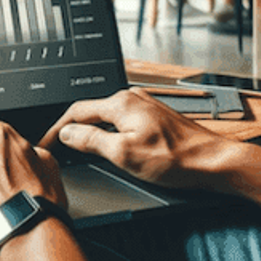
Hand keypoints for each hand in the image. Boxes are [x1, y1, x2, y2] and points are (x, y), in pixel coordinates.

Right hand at [39, 88, 239, 188]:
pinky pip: (121, 121)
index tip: (46, 143)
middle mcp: (132, 99)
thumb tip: (67, 133)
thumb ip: (91, 141)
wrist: (213, 162)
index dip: (56, 129)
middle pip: (90, 112)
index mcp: (121, 104)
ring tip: (80, 149)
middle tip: (59, 149)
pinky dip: (108, 132)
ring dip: (90, 131)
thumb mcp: (124, 154)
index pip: (76, 112)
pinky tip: (110, 146)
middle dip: (72, 129)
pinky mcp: (154, 117)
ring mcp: (144, 106)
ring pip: (106, 117)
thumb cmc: (177, 159)